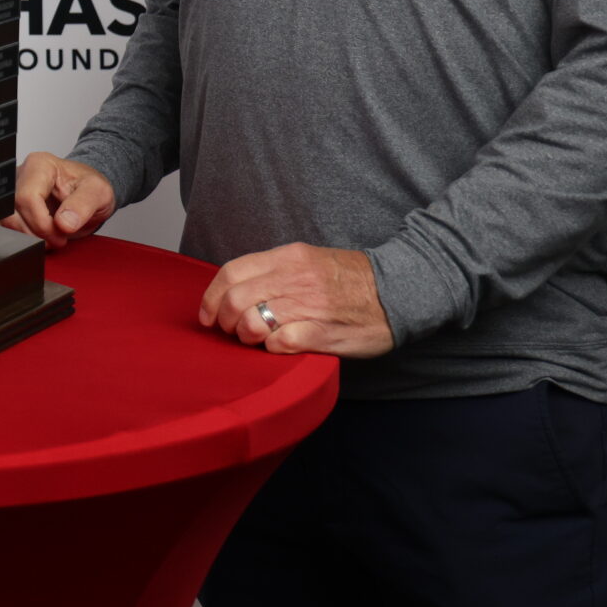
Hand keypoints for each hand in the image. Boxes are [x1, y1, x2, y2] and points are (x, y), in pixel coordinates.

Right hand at [2, 151, 116, 251]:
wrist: (87, 194)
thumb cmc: (89, 187)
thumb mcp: (99, 192)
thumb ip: (83, 205)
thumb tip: (64, 222)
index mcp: (40, 165)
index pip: (27, 198)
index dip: (42, 223)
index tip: (61, 233)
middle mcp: (22, 175)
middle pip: (13, 211)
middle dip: (36, 232)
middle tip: (58, 238)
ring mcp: (14, 191)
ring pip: (7, 221)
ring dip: (29, 236)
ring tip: (51, 238)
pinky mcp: (13, 206)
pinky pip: (9, 226)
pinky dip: (26, 237)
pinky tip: (42, 236)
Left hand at [199, 244, 395, 357]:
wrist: (398, 290)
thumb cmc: (350, 279)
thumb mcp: (309, 260)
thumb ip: (274, 270)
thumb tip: (236, 290)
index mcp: (288, 257)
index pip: (231, 272)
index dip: (211, 297)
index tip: (207, 315)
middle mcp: (294, 278)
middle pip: (236, 300)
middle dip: (224, 321)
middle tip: (231, 331)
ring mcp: (309, 305)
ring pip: (253, 322)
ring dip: (246, 336)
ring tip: (256, 340)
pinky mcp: (324, 332)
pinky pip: (282, 342)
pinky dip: (273, 348)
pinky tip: (280, 346)